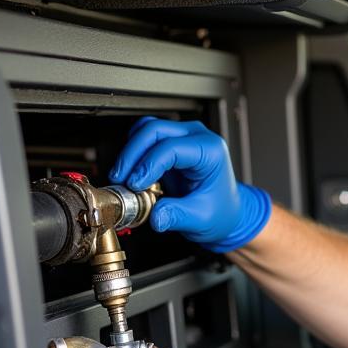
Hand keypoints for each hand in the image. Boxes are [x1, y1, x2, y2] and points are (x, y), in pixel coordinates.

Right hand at [109, 117, 270, 251]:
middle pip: (154, 130)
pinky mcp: (170, 142)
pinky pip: (144, 137)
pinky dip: (134, 151)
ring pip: (146, 129)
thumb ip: (178, 216)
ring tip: (122, 176)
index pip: (172, 147)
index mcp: (211, 150)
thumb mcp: (202, 218)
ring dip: (130, 152)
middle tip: (121, 179)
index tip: (135, 184)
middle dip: (133, 154)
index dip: (148, 164)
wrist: (226, 212)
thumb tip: (156, 216)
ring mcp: (183, 136)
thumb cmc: (220, 211)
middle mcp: (197, 137)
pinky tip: (130, 171)